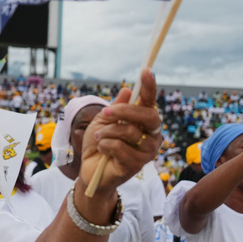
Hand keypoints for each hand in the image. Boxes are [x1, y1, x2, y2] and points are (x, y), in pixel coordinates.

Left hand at [80, 69, 161, 196]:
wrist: (90, 170)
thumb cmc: (99, 144)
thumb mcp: (102, 121)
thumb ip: (115, 107)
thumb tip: (127, 90)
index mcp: (144, 122)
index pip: (150, 102)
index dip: (149, 87)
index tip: (145, 71)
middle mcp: (151, 136)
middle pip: (148, 116)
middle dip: (125, 111)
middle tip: (106, 111)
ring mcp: (146, 152)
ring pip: (130, 132)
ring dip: (108, 132)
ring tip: (99, 137)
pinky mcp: (136, 165)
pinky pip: (120, 147)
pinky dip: (105, 145)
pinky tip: (102, 150)